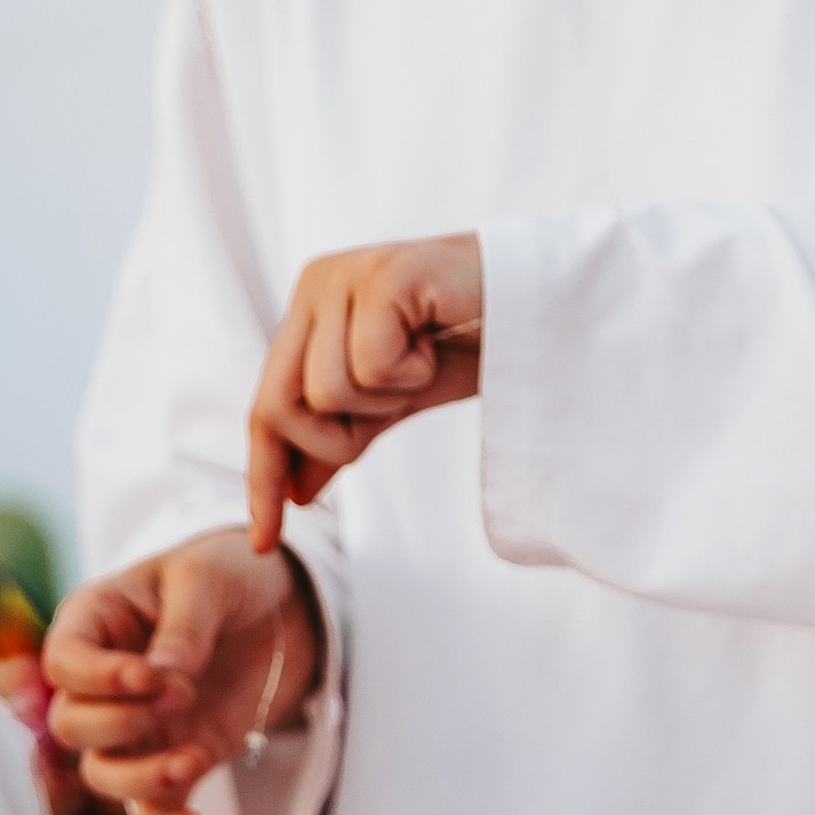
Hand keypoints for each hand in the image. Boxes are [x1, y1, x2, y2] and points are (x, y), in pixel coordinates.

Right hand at [44, 530, 319, 814]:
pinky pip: (155, 811)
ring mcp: (140, 726)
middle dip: (120, 722)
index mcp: (96, 623)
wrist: (285, 603)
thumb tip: (166, 677)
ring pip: (104, 775)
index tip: (149, 675)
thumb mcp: (209, 577)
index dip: (98, 679)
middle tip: (182, 693)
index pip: (63, 664)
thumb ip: (184, 625)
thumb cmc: (231, 573)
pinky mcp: (180, 758)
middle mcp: (106, 683)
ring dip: (140, 778)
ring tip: (192, 761)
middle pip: (72, 726)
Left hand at [246, 231, 484, 548]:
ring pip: (326, 392)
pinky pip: (370, 367)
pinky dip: (412, 374)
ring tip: (427, 362)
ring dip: (388, 399)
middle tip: (397, 407)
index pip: (266, 407)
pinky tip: (438, 344)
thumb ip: (343, 436)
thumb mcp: (398, 401)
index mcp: (310, 309)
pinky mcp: (385, 276)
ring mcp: (346, 276)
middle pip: (279, 408)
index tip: (267, 539)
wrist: (550, 304)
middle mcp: (315, 283)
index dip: (264, 476)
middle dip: (336, 438)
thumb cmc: (477, 341)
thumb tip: (292, 493)